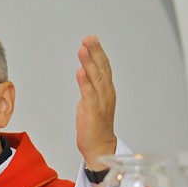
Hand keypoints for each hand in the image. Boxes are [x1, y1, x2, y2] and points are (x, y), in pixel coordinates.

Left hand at [75, 36, 116, 169]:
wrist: (99, 148)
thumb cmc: (95, 127)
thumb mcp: (90, 102)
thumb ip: (89, 89)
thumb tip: (83, 77)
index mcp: (106, 91)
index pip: (103, 68)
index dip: (98, 52)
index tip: (91, 39)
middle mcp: (106, 95)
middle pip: (102, 69)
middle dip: (95, 52)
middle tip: (89, 38)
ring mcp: (101, 103)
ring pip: (96, 79)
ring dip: (89, 63)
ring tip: (83, 49)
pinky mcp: (93, 112)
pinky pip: (89, 95)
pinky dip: (85, 82)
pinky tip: (80, 71)